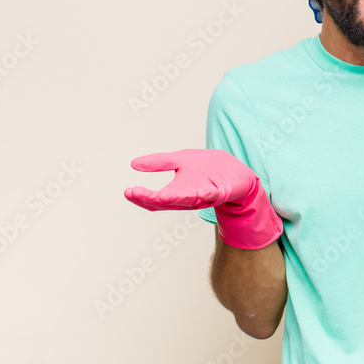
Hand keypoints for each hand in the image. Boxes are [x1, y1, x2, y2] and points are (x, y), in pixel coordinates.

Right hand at [124, 148, 281, 248]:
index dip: (141, 197)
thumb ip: (159, 163)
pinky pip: (214, 195)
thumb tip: (133, 164)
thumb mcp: (180, 160)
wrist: (236, 171)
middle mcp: (188, 198)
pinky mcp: (222, 191)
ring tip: (161, 195)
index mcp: (176, 193)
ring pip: (189, 200)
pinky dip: (207, 194)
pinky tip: (201, 191)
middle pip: (168, 202)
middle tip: (136, 193)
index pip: (155, 199)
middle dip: (151, 198)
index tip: (127, 191)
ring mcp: (205, 196)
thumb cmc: (207, 167)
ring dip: (176, 198)